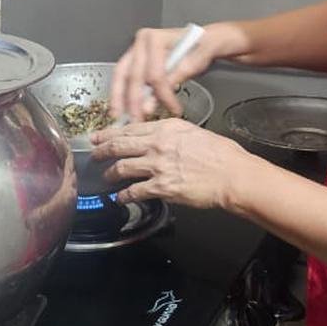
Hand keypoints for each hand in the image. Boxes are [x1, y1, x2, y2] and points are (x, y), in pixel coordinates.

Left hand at [91, 119, 251, 210]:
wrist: (232, 175)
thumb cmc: (222, 155)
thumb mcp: (195, 132)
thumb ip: (173, 134)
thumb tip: (161, 139)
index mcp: (167, 127)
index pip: (130, 128)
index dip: (111, 133)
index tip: (100, 136)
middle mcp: (158, 144)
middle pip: (119, 145)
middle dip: (102, 150)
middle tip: (94, 154)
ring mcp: (157, 165)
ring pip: (122, 168)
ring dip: (110, 174)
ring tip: (106, 177)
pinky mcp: (161, 187)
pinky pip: (134, 191)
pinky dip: (123, 195)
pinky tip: (120, 198)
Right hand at [110, 23, 241, 120]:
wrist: (201, 41)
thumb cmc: (198, 48)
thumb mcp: (191, 64)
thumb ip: (171, 82)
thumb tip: (149, 103)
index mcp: (156, 39)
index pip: (155, 73)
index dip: (162, 95)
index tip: (172, 109)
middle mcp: (141, 41)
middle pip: (132, 74)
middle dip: (133, 101)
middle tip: (136, 119)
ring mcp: (135, 49)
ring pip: (121, 75)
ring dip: (119, 98)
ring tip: (120, 117)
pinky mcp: (134, 59)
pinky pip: (123, 77)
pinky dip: (121, 93)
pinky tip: (122, 108)